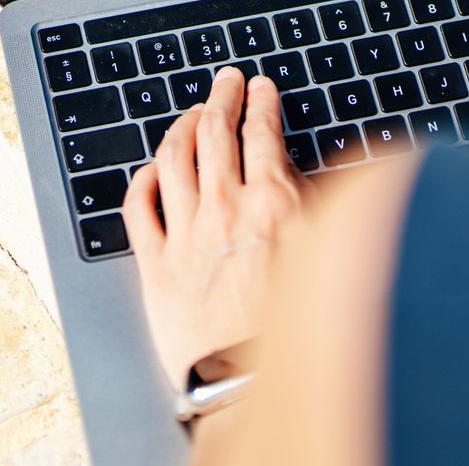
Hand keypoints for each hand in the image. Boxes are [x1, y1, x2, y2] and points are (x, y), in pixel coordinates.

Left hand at [127, 66, 313, 385]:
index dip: (260, 102)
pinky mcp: (155, 266)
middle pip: (214, 132)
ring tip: (189, 114)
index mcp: (271, 204)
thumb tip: (330, 174)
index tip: (260, 89)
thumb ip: (324, 209)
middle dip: (221, 97)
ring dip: (182, 125)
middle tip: (225, 82)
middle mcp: (224, 210)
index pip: (261, 133)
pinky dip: (143, 178)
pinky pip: (138, 206)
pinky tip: (151, 169)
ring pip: (173, 158)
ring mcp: (185, 235)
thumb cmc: (298, 330)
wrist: (252, 386)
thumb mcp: (329, 257)